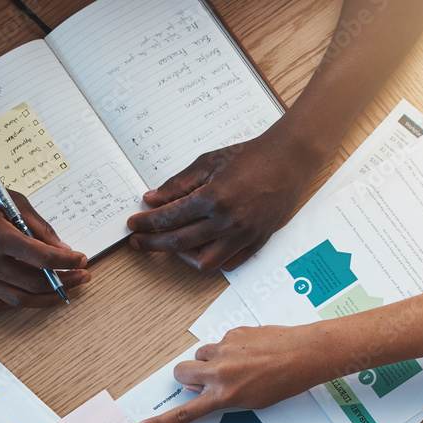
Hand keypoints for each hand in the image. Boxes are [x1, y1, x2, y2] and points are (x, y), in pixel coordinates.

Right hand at [0, 161, 89, 311]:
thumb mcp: (13, 202)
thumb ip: (40, 229)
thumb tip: (63, 250)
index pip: (43, 259)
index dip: (67, 263)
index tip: (82, 261)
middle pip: (33, 284)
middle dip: (63, 282)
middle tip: (80, 277)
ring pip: (16, 300)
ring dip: (44, 299)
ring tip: (62, 292)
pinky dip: (12, 304)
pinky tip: (27, 297)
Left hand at [126, 120, 315, 272]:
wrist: (289, 160)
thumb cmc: (250, 157)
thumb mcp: (209, 162)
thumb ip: (178, 184)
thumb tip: (152, 199)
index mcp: (214, 198)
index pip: (170, 218)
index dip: (148, 223)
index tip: (133, 225)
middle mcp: (228, 221)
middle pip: (179, 242)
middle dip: (153, 243)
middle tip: (137, 241)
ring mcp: (243, 236)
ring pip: (203, 262)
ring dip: (181, 256)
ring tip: (171, 243)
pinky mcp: (256, 243)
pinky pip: (227, 264)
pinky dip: (210, 259)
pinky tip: (199, 248)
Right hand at [133, 324, 320, 422]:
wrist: (307, 353)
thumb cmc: (285, 381)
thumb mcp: (251, 400)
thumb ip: (222, 396)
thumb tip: (198, 389)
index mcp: (225, 395)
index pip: (185, 413)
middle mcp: (220, 372)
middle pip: (180, 372)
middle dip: (186, 377)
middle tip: (201, 381)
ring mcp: (225, 349)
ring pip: (199, 355)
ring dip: (209, 361)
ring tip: (236, 365)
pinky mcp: (233, 332)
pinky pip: (220, 342)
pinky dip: (229, 348)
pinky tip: (250, 352)